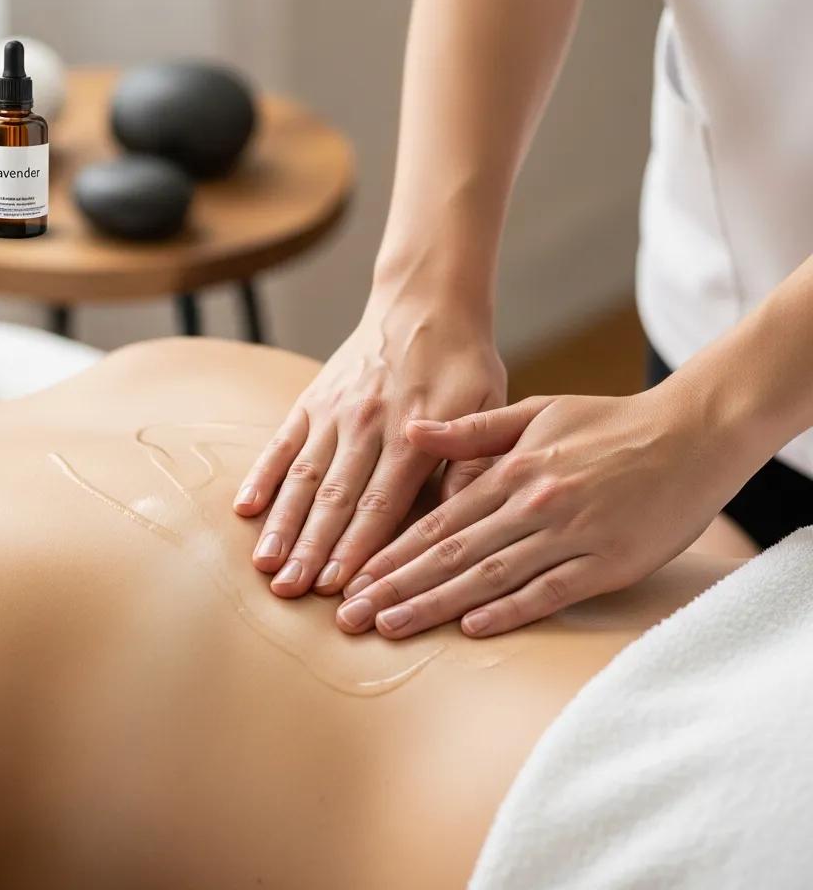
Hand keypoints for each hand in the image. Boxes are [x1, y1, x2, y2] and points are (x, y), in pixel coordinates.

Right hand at [233, 288, 505, 598]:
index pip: (382, 504)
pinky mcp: (312, 399)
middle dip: (313, 550)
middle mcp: (367, 425)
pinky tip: (246, 509)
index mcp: (413, 434)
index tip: (341, 588)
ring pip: (304, 476)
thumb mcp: (487, 406)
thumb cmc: (463, 362)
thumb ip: (470, 463)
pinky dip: (263, 475)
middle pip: (335, 498)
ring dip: (284, 523)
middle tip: (292, 593)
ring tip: (266, 566)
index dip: (359, 548)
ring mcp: (334, 411)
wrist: (425, 301)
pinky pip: (282, 442)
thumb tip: (455, 521)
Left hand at [336, 385, 754, 638]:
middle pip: (451, 553)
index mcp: (511, 470)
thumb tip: (410, 432)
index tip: (353, 578)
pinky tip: (471, 629)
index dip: (392, 551)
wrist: (690, 433)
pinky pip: (551, 591)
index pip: (438, 520)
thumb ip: (472, 429)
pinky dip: (510, 610)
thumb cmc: (607, 423)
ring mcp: (570, 533)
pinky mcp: (609, 562)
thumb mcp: (536, 411)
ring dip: (435, 604)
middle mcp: (532, 503)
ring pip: (490, 575)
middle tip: (349, 617)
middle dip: (395, 586)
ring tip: (389, 626)